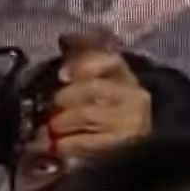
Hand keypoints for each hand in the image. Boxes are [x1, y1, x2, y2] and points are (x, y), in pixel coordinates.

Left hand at [41, 32, 151, 162]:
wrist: (133, 153)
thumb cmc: (104, 114)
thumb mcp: (96, 83)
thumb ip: (82, 58)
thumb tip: (66, 36)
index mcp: (126, 77)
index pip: (110, 61)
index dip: (85, 65)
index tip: (63, 75)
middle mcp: (134, 97)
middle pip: (92, 89)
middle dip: (65, 98)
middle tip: (54, 108)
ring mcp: (130, 123)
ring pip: (85, 114)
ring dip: (61, 122)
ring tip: (54, 128)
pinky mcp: (121, 148)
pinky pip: (81, 142)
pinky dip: (64, 144)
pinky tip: (60, 145)